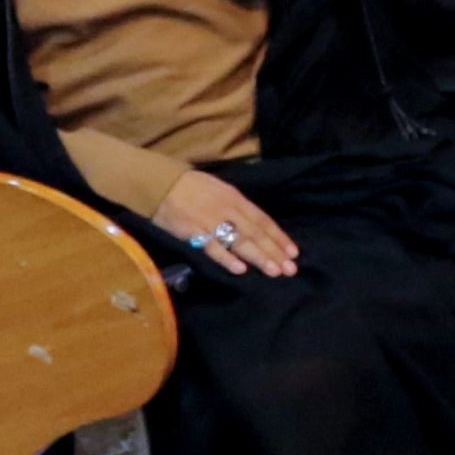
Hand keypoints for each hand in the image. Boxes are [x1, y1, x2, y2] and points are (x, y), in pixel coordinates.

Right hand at [152, 171, 295, 278]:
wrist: (161, 183)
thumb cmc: (193, 187)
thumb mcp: (221, 190)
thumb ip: (238, 208)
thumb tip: (257, 226)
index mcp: (235, 198)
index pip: (263, 220)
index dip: (279, 237)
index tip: (293, 253)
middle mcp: (227, 209)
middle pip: (255, 233)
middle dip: (274, 251)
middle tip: (290, 269)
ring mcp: (210, 220)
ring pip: (239, 241)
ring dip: (258, 257)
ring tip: (274, 271)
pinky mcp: (193, 231)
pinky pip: (212, 247)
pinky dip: (227, 258)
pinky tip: (240, 269)